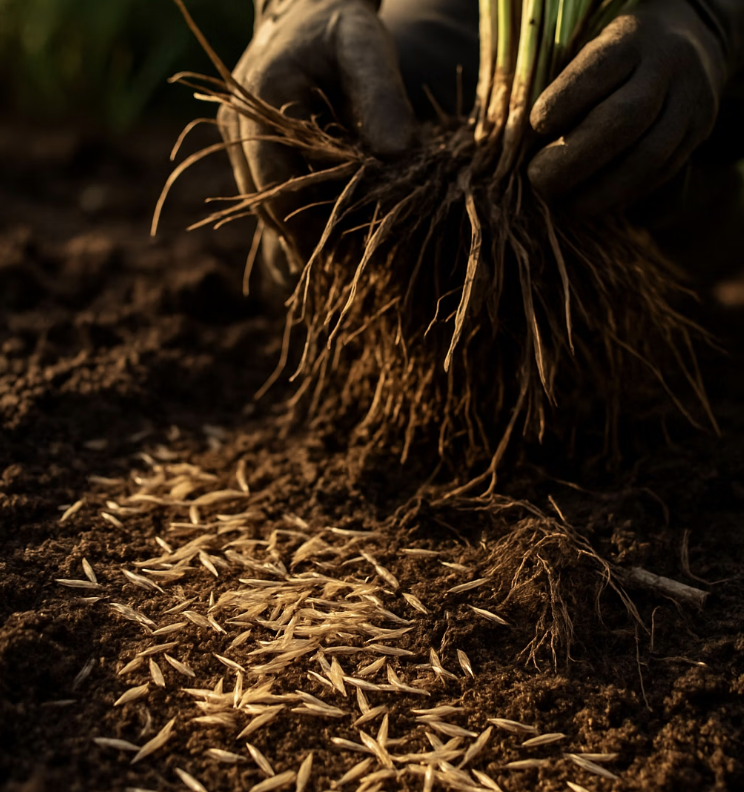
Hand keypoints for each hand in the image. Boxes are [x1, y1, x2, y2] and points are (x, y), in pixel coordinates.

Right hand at [218, 0, 415, 271]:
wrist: (308, 17)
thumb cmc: (341, 28)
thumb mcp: (366, 44)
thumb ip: (380, 94)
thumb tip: (397, 153)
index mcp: (260, 101)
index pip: (275, 181)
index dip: (307, 224)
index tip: (344, 252)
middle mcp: (238, 130)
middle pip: (266, 207)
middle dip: (306, 240)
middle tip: (348, 269)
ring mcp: (242, 149)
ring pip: (267, 214)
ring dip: (301, 240)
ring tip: (341, 265)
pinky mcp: (255, 161)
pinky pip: (272, 208)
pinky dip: (298, 230)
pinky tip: (327, 249)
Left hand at [527, 0, 728, 213]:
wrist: (689, 39)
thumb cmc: (612, 54)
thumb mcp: (588, 49)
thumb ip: (558, 89)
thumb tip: (516, 144)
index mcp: (631, 39)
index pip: (598, 70)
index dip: (563, 103)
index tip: (535, 126)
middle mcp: (667, 67)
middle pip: (623, 120)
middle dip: (574, 160)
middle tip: (539, 182)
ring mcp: (689, 102)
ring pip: (647, 157)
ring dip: (600, 191)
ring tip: (566, 206)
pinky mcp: (698, 134)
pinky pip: (660, 174)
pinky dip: (622, 195)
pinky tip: (595, 204)